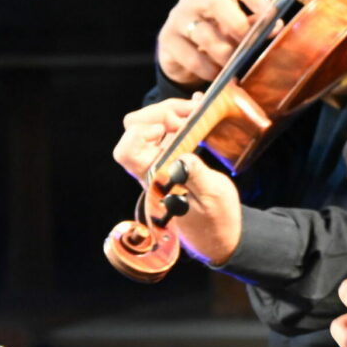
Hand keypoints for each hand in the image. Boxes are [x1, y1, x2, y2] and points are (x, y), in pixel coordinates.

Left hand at [112, 97, 242, 266]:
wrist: (220, 236)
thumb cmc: (216, 221)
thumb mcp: (213, 198)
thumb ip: (197, 176)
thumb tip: (184, 156)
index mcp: (154, 181)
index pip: (126, 150)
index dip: (143, 131)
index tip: (171, 128)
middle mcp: (151, 169)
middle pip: (135, 129)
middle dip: (160, 113)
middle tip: (190, 113)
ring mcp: (162, 163)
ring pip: (152, 126)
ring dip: (173, 113)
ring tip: (198, 110)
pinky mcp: (174, 160)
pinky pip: (170, 132)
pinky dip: (182, 117)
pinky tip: (198, 111)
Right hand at [157, 0, 272, 85]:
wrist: (182, 54)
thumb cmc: (217, 33)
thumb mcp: (235, 26)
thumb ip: (254, 25)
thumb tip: (276, 26)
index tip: (270, 13)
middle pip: (214, 0)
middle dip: (236, 24)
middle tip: (249, 43)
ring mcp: (177, 18)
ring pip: (203, 33)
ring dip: (224, 53)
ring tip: (235, 66)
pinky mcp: (167, 41)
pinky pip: (192, 57)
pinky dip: (209, 69)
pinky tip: (218, 74)